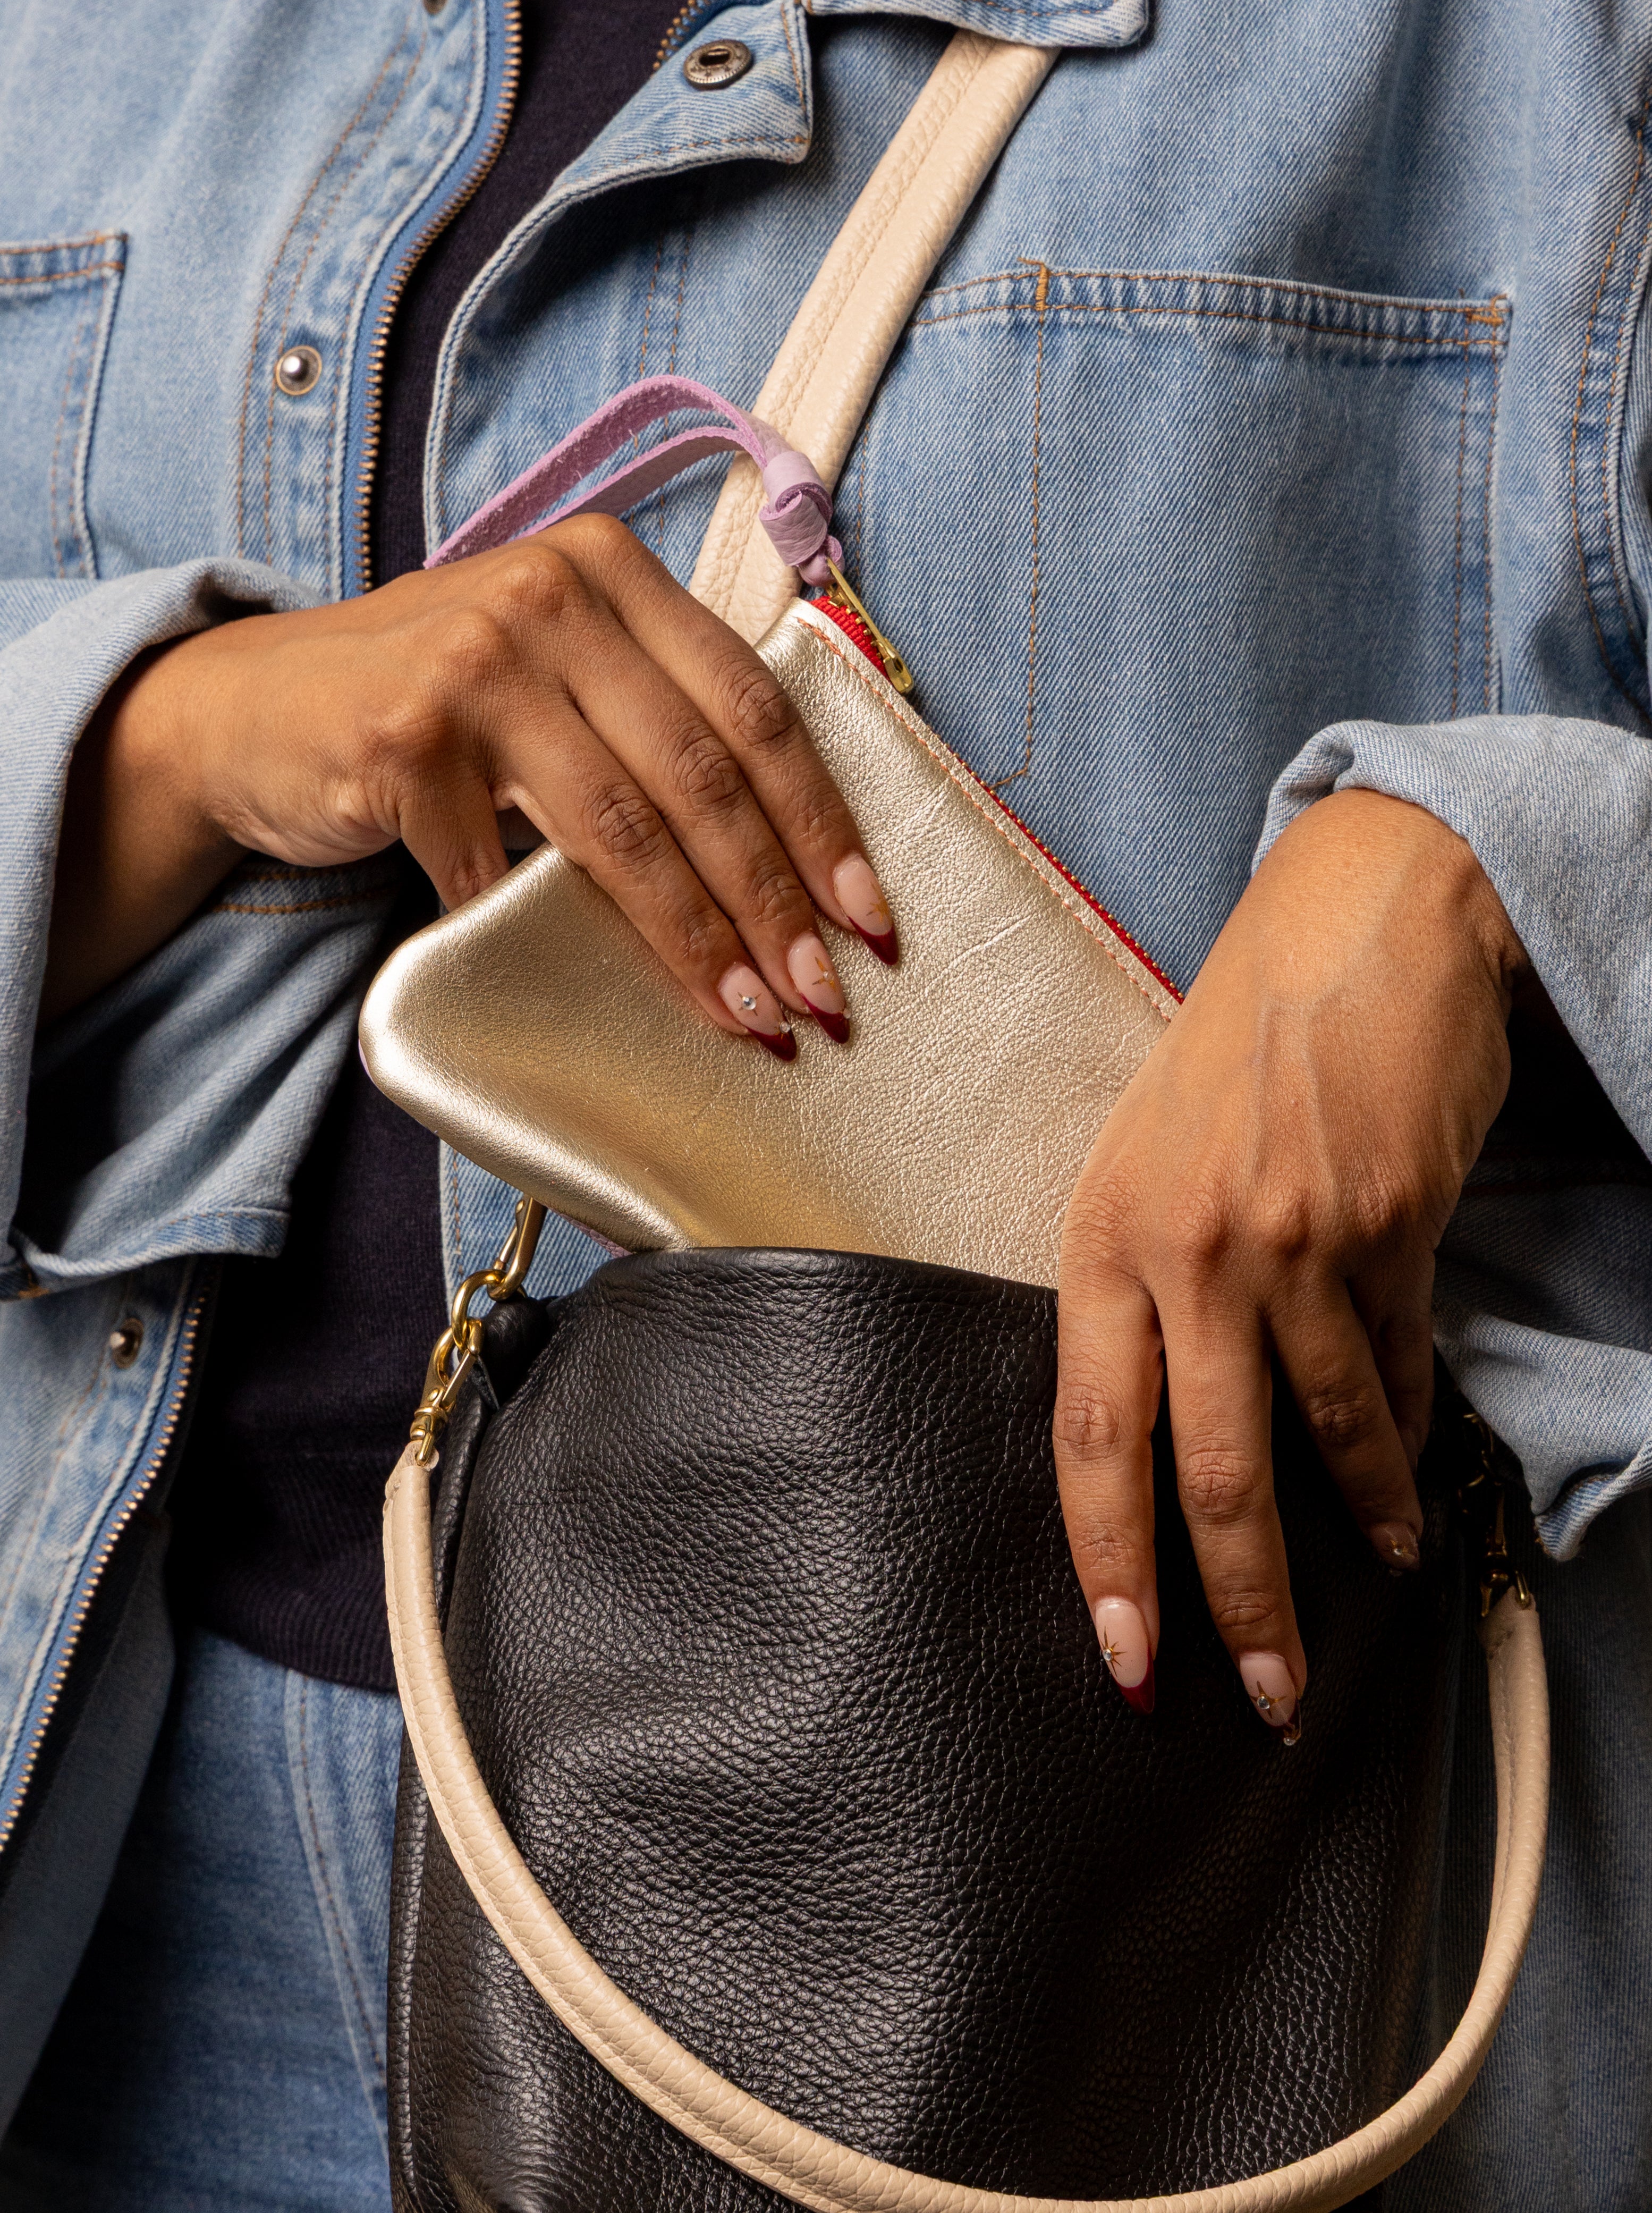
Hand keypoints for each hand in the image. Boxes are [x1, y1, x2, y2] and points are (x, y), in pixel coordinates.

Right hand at [42, 519, 895, 1028]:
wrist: (254, 711)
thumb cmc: (439, 708)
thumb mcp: (558, 673)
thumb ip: (657, 714)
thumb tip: (795, 854)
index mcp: (611, 570)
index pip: (753, 705)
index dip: (822, 820)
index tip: (869, 917)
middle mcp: (550, 594)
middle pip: (703, 771)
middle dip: (774, 899)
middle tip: (822, 995)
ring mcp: (472, 660)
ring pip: (622, 827)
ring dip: (694, 937)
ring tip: (748, 1015)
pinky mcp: (402, 736)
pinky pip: (499, 868)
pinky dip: (544, 939)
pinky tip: (590, 997)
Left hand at [1053, 789, 1526, 1734]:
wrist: (1358, 924)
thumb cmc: (1239, 1044)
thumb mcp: (1149, 1154)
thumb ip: (1144, 1284)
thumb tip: (1162, 1428)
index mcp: (1100, 1232)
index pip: (1087, 1433)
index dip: (1108, 1561)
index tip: (1129, 1658)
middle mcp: (1187, 1247)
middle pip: (1205, 1470)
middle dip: (1242, 1603)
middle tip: (1268, 1693)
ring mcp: (1293, 1240)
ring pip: (1323, 1433)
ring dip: (1353, 1525)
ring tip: (1371, 1575)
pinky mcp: (1390, 1227)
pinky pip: (1397, 1370)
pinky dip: (1404, 1438)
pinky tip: (1407, 1480)